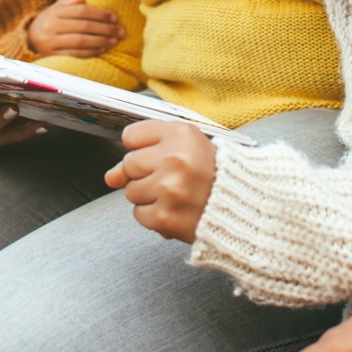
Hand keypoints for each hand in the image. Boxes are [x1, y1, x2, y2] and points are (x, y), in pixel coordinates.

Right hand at [27, 0, 123, 56]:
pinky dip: (91, 52)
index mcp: (54, 12)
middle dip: (105, 28)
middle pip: (84, 26)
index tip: (114, 17)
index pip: (81, 11)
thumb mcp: (56, 8)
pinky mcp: (52, 55)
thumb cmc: (50, 20)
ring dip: (101, 41)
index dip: (100, 13)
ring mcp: (51, 42)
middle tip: (120, 31)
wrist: (29, 39)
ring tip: (114, 41)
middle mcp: (51, 26)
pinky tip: (102, 49)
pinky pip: (75, 54)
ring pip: (81, 41)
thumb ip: (69, 2)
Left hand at [105, 121, 216, 242]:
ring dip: (148, 195)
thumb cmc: (211, 172)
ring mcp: (169, 189)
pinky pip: (139, 214)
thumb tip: (109, 177)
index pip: (131, 136)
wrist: (242, 205)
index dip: (143, 148)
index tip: (158, 155)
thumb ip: (144, 150)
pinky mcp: (166, 217)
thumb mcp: (185, 145)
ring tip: (174, 194)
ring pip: (131, 191)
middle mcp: (174, 158)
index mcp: (180, 134)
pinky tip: (175, 209)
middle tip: (169, 177)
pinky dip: (153, 215)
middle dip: (143, 173)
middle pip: (128, 164)